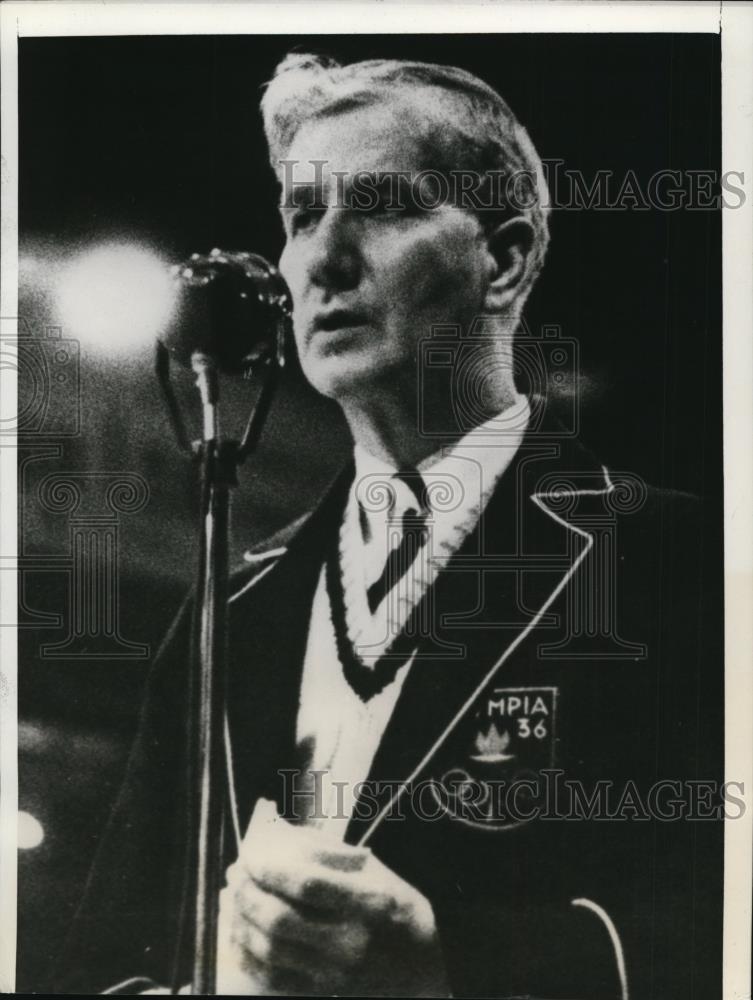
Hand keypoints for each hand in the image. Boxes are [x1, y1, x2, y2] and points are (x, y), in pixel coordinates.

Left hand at [216, 799, 449, 996]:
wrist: (422, 961)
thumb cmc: (394, 905)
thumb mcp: (372, 870)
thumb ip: (324, 853)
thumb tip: (274, 836)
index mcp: (369, 902)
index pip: (307, 884)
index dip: (271, 868)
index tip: (251, 854)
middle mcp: (351, 942)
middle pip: (280, 918)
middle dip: (248, 893)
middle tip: (236, 873)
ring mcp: (335, 974)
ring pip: (269, 948)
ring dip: (241, 920)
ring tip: (232, 897)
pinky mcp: (322, 992)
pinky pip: (271, 976)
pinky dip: (248, 953)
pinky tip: (239, 932)